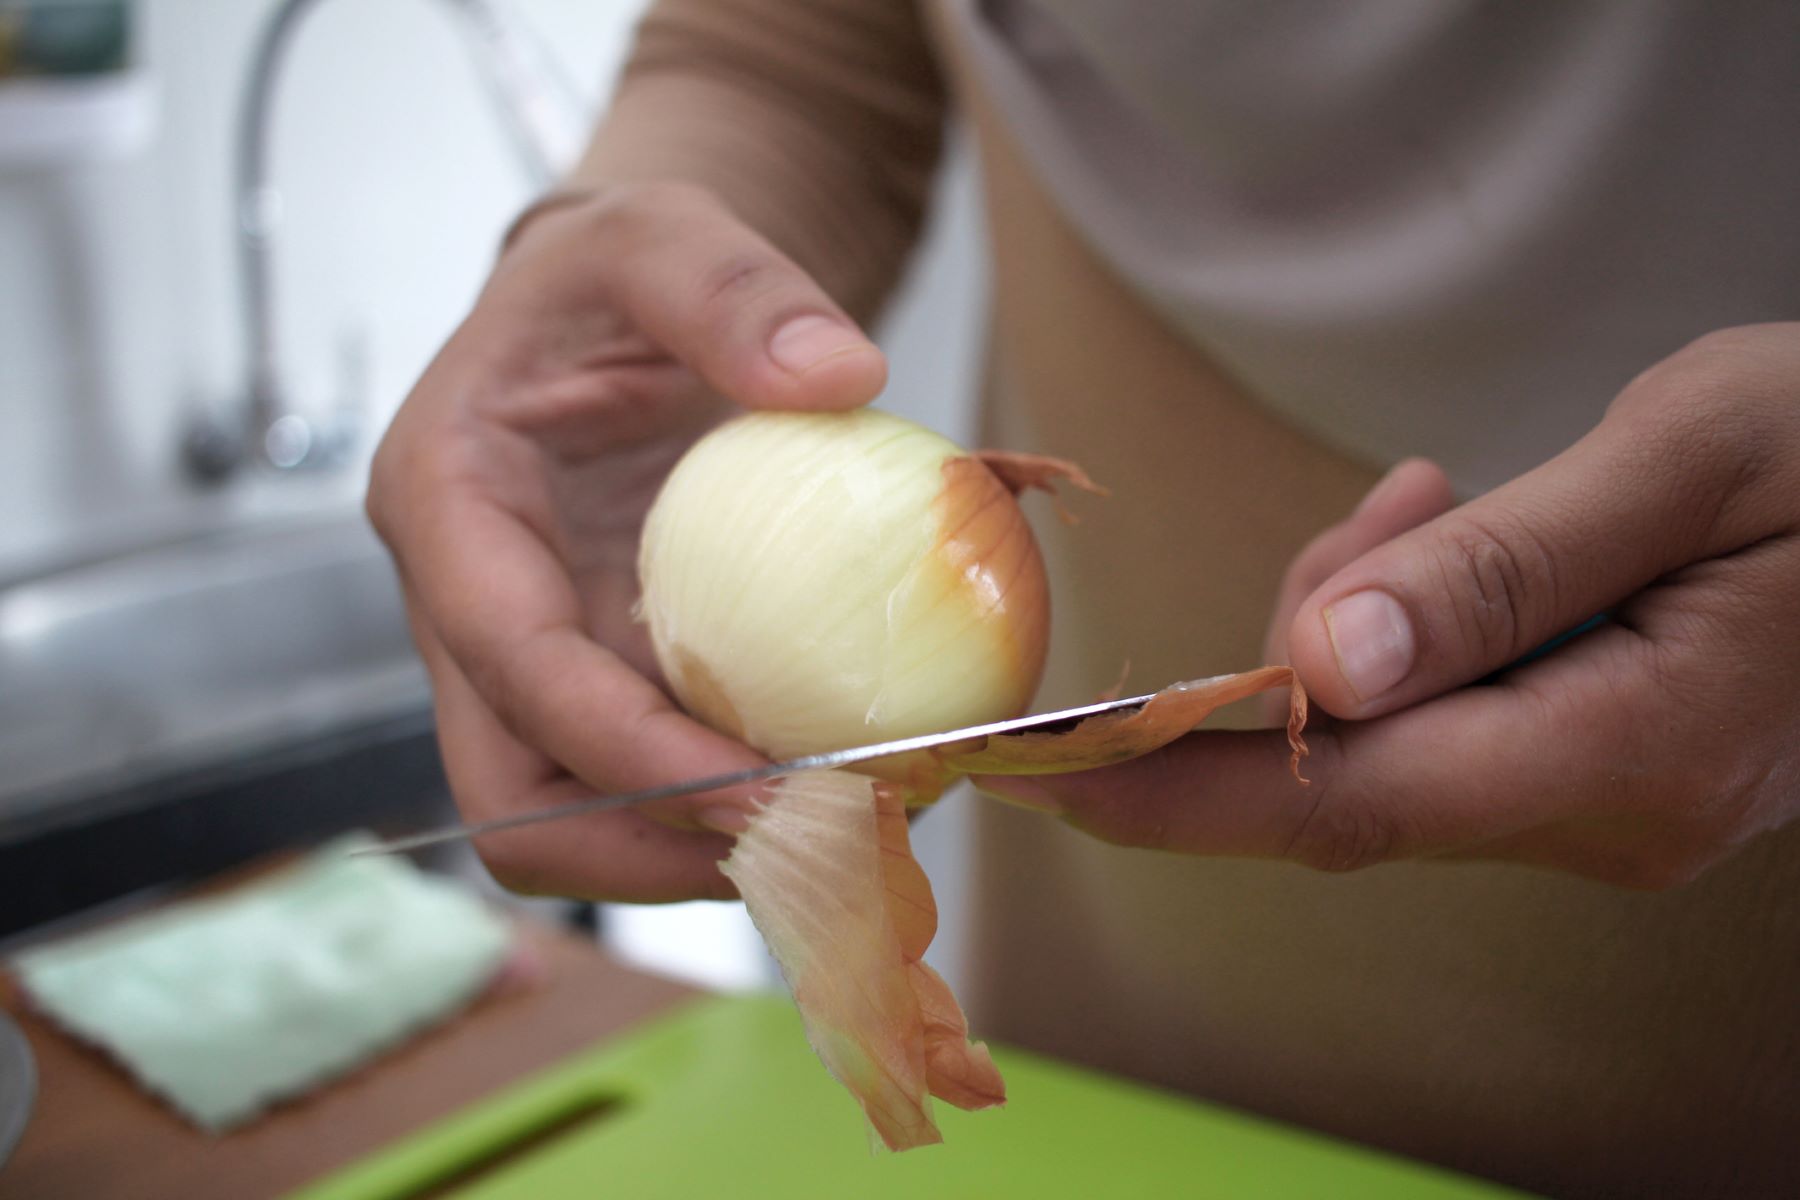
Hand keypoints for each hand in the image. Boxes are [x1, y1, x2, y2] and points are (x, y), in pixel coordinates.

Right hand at [368, 183, 884, 900]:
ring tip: (850, 835)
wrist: (613, 309)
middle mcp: (468, 607)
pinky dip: (738, 804)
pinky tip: (847, 785)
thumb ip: (731, 286)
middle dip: (649, 854)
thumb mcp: (662, 231)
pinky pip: (653, 777)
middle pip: (514, 798)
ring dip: (701, 854)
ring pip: (579, 815)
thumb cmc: (615, 271)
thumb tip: (842, 377)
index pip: (515, 668)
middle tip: (814, 848)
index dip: (628, 756)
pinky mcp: (598, 676)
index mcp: (446, 505)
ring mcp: (530, 658)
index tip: (762, 795)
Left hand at [976, 325, 1799, 887]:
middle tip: (1395, 507)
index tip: (1027, 772)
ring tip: (1453, 500)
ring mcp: (1599, 804)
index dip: (1170, 792)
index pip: (1342, 802)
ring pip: (1386, 736)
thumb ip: (1503, 572)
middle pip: (1349, 768)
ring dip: (1359, 621)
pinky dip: (1409, 629)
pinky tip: (1457, 536)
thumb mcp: (1695, 463)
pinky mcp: (1593, 771)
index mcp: (1629, 747)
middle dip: (1287, 655)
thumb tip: (1318, 665)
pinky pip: (1439, 719)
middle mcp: (1602, 813)